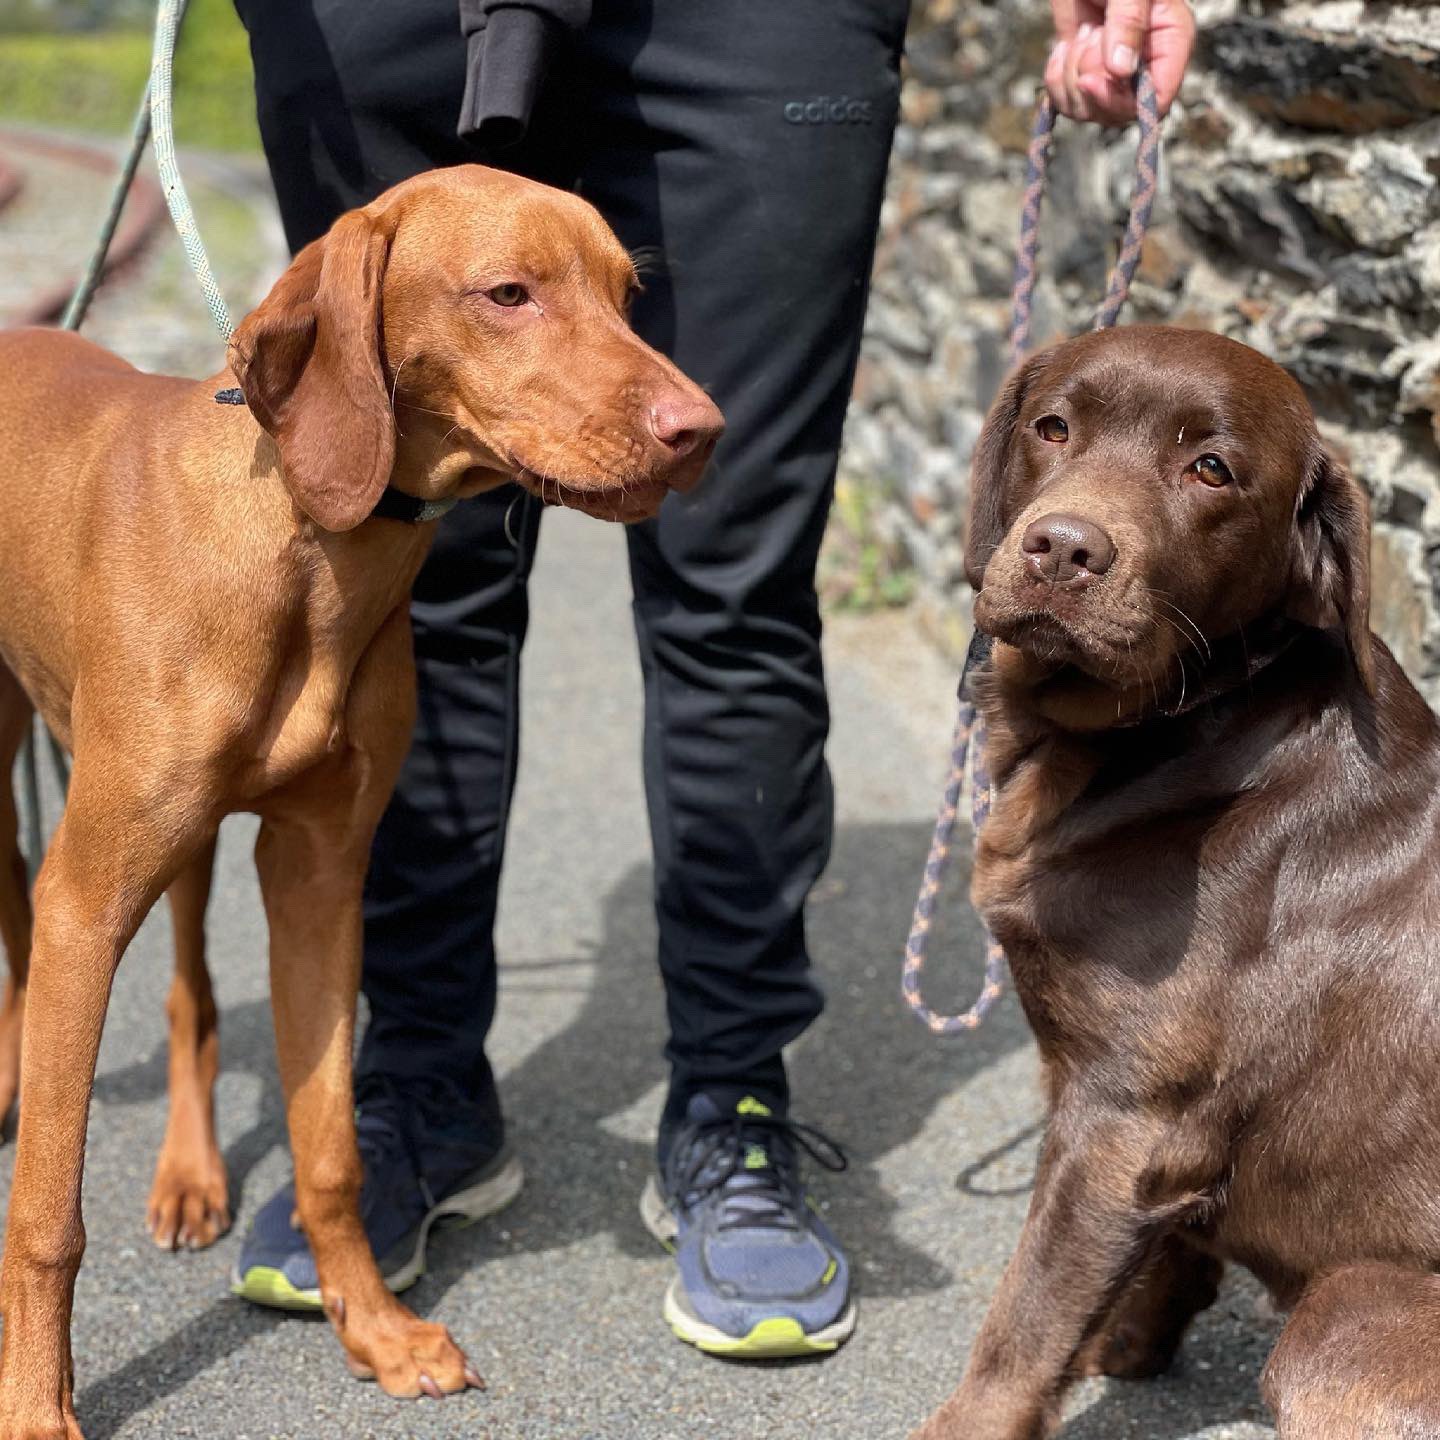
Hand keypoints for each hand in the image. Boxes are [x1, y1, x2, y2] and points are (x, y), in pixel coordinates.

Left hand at [1046, 0, 1195, 124]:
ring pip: (1089, 110)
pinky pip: (1067, 101)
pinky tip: (1064, 47)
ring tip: (1080, 35)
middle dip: (1091, 86)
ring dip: (1071, 78)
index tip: (1092, 80)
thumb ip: (1128, 22)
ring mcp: (1113, 72)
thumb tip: (1120, 70)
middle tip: (1085, 41)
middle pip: (1119, 113)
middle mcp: (1145, 64)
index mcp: (1171, 41)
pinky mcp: (1084, 71)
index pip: (1158, 99)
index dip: (1123, 102)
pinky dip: (1057, 80)